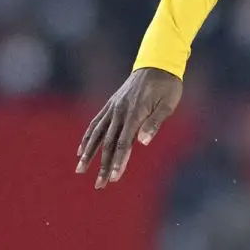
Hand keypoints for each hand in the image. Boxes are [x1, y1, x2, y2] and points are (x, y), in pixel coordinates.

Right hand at [76, 68, 182, 188]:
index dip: (118, 161)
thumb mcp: (168, 105)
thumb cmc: (167, 86)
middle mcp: (119, 112)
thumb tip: (144, 142)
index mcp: (134, 114)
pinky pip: (95, 124)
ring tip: (80, 171)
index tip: (114, 177)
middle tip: (99, 185)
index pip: (124, 143)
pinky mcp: (110, 105)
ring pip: (97, 135)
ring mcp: (112, 108)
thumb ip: (155, 123)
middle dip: (103, 166)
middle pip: (108, 144)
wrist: (156, 64)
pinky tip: (81, 150)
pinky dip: (87, 137)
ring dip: (89, 154)